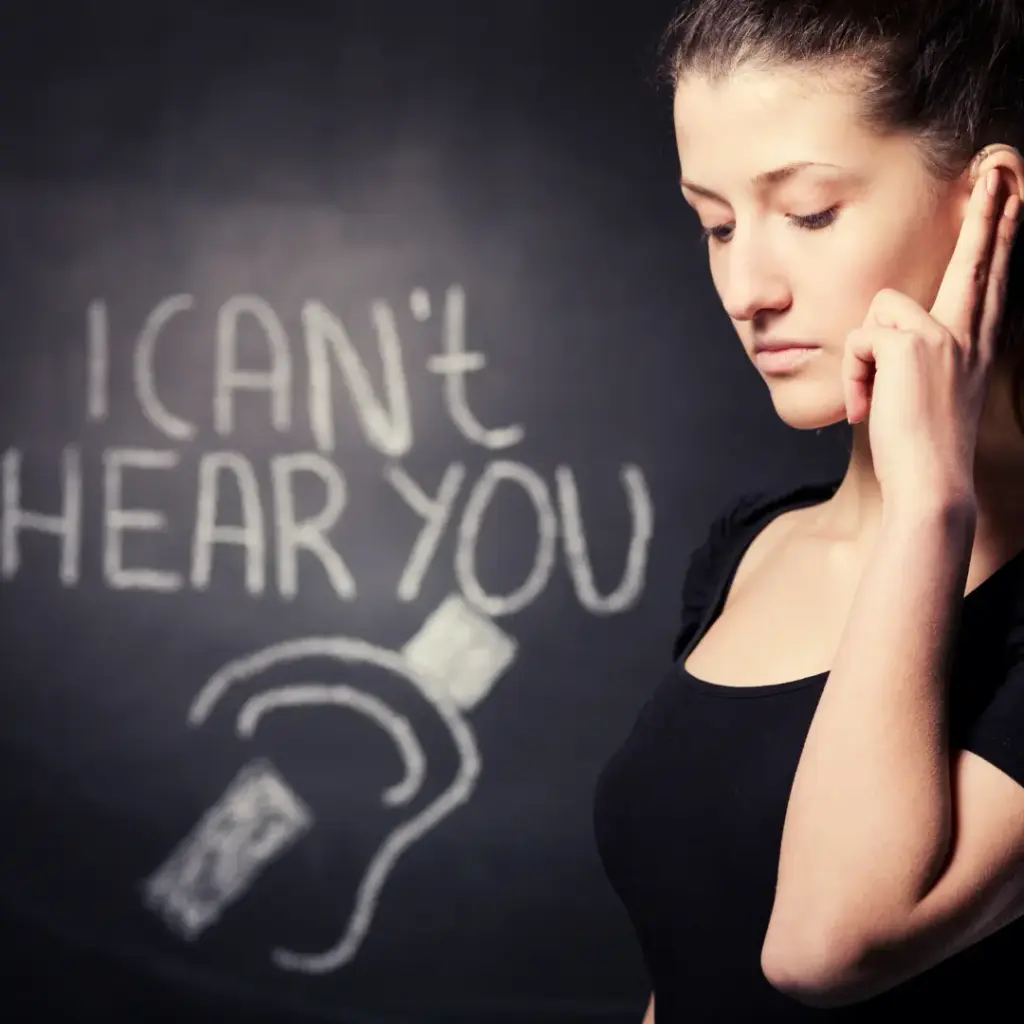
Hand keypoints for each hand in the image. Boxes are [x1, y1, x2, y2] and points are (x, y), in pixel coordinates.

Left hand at [842, 165, 1019, 510]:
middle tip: (1001, 165)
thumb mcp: (921, 394)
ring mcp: (944, 337)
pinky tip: (865, 405)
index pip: (989, 283)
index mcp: (973, 348)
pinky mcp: (912, 344)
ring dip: (863, 356)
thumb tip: (880, 333)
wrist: (929, 483)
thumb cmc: (917, 447)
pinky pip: (860, 337)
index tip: (1015, 198)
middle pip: (977, 261)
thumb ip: (910, 356)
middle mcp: (967, 336)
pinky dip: (852, 374)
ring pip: (881, 309)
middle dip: (989, 211)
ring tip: (872, 398)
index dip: (1001, 240)